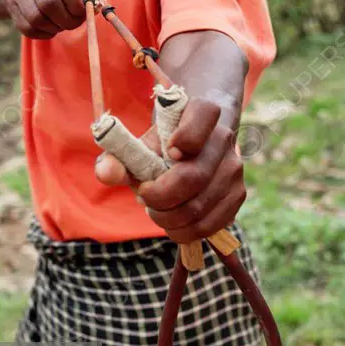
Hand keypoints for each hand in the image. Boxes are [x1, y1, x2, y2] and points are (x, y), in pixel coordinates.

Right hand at [3, 0, 116, 38]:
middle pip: (49, 4)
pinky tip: (51, 26)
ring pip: (36, 18)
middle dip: (68, 20)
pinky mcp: (9, 0)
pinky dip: (43, 33)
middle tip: (76, 20)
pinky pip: (26, 27)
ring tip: (64, 22)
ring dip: (55, 27)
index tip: (85, 11)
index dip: (78, 5)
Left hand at [95, 99, 244, 244]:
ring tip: (155, 211)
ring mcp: (234, 169)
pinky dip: (183, 232)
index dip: (187, 135)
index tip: (168, 153)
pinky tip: (172, 223)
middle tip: (143, 198)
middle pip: (193, 177)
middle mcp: (224, 139)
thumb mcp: (139, 145)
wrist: (194, 149)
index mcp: (201, 113)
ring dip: (168, 219)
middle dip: (159, 197)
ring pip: (199, 208)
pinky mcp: (238, 196)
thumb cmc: (161, 147)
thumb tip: (107, 173)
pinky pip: (209, 226)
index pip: (204, 114)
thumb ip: (119, 158)